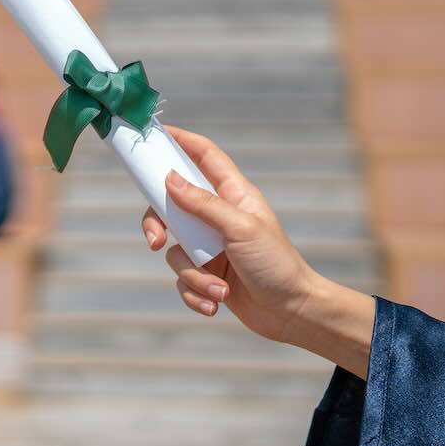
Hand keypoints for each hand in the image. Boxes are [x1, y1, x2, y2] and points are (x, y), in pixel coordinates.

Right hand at [141, 126, 373, 377]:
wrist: (292, 312)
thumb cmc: (276, 264)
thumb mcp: (240, 229)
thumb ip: (203, 204)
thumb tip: (169, 179)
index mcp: (233, 194)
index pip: (203, 156)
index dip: (179, 141)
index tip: (153, 134)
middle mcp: (218, 216)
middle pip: (170, 205)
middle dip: (158, 226)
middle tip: (156, 241)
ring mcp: (210, 245)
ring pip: (175, 251)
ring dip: (193, 276)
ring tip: (220, 290)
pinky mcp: (207, 274)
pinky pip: (183, 279)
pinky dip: (195, 294)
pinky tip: (215, 304)